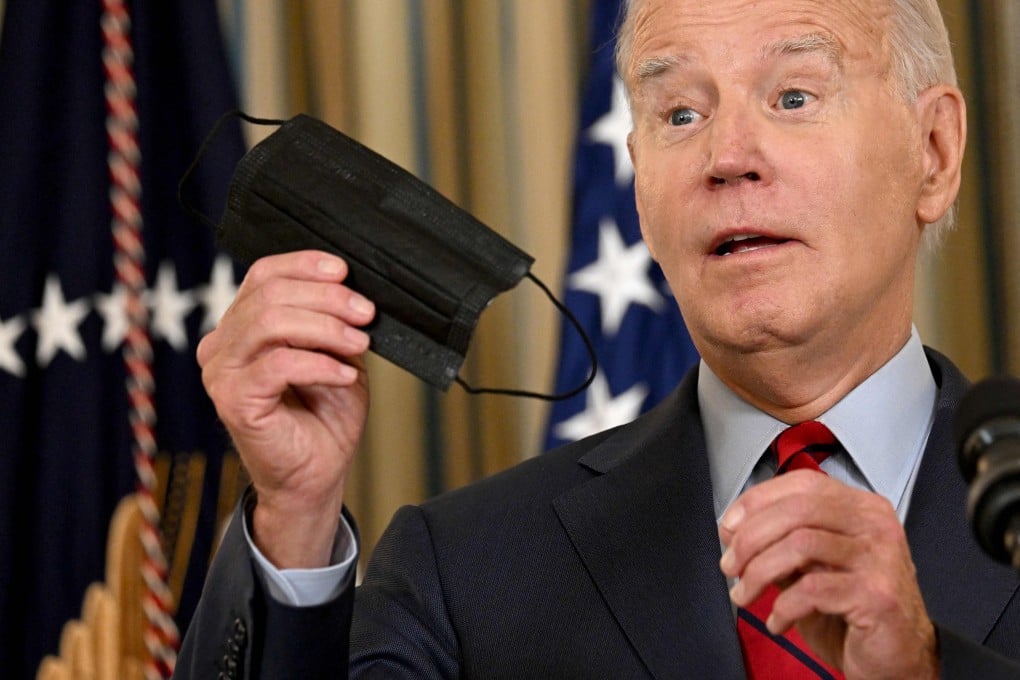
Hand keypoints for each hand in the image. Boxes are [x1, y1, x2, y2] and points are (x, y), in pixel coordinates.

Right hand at [197, 251, 374, 567]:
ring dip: (326, 328)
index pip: (264, 274)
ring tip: (358, 343)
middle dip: (327, 299)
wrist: (317, 473)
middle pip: (270, 294)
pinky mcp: (233, 400)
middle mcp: (222, 344)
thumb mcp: (335, 354)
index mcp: (241, 325)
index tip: (345, 272)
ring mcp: (222, 372)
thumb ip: (331, 320)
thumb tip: (350, 289)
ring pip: (271, 323)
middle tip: (364, 314)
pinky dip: (319, 364)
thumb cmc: (322, 416)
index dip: (305, 265)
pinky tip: (344, 375)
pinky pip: (278, 364)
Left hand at [718, 471, 937, 679]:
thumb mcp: (810, 568)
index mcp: (860, 508)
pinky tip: (777, 621)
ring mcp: (880, 557)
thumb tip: (731, 529)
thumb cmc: (853, 611)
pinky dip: (783, 606)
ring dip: (759, 572)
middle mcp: (874, 524)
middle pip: (797, 509)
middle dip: (750, 538)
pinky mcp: (878, 595)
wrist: (899, 659)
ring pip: (800, 545)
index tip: (728, 527)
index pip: (802, 484)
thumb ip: (777, 543)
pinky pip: (813, 589)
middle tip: (729, 566)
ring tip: (744, 595)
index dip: (757, 501)